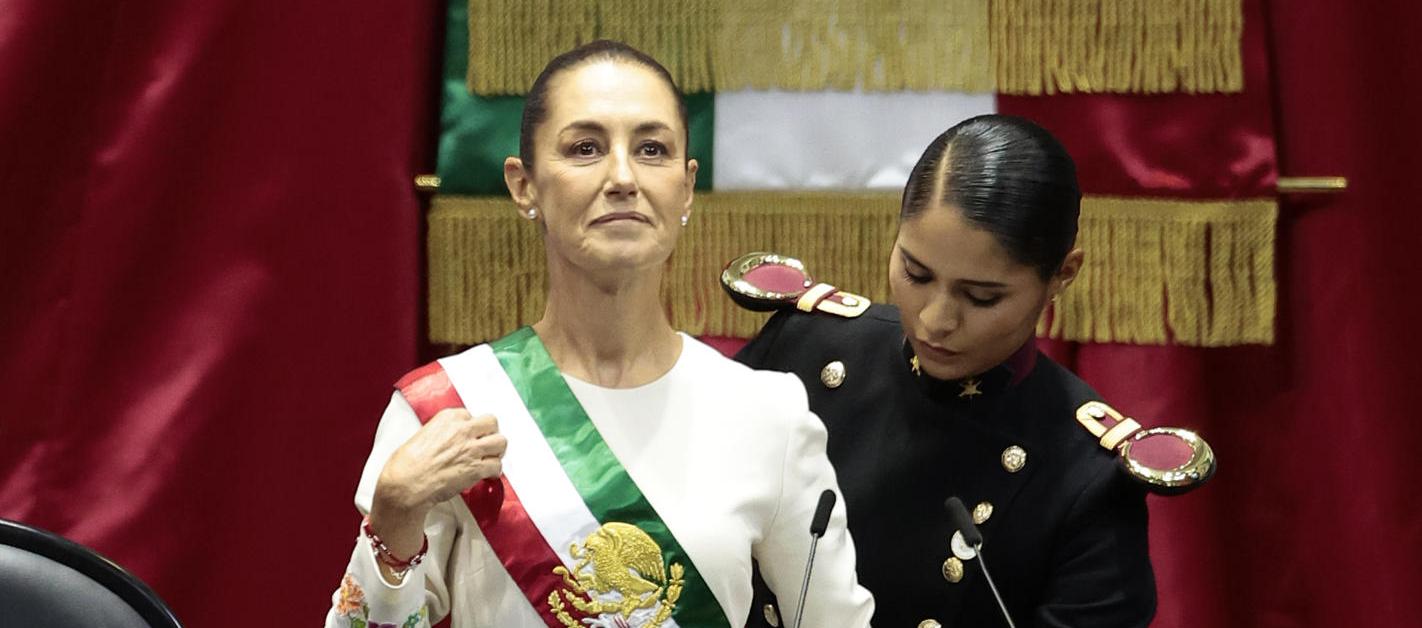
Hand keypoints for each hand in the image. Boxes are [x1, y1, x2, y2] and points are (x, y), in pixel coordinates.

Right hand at [374, 408, 506, 515]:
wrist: (406, 484)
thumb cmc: (406, 464)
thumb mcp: (422, 435)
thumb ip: (441, 432)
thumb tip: (448, 439)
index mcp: (448, 418)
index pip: (471, 415)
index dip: (471, 428)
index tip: (470, 436)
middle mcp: (463, 430)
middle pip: (491, 423)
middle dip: (490, 433)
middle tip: (486, 443)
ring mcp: (472, 449)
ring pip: (501, 442)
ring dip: (496, 451)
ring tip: (490, 457)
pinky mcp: (476, 468)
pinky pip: (497, 466)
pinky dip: (494, 472)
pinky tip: (487, 474)